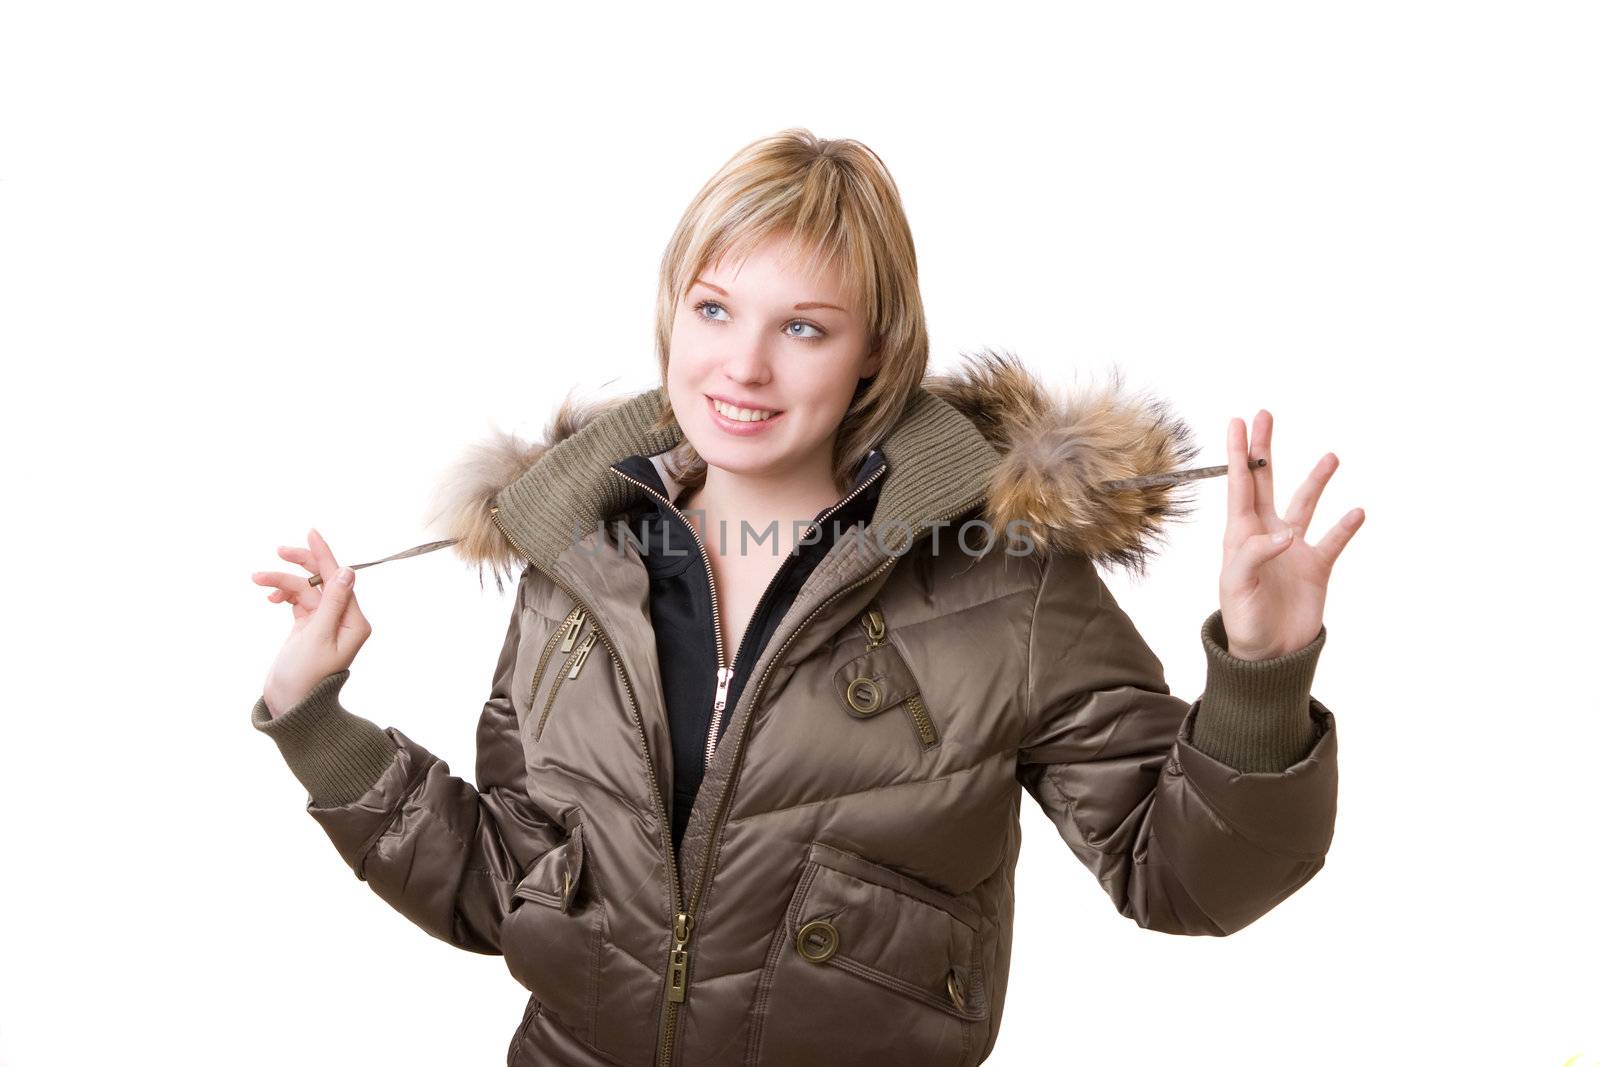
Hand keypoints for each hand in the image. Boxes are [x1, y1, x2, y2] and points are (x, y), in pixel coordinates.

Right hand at [251, 528, 372, 716]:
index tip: (311, 533)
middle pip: (323, 580)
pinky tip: (271, 596)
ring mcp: (324, 623)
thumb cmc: (305, 679)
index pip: (340, 580)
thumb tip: (347, 571)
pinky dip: (284, 595)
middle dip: (301, 565)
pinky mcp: (307, 628)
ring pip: (305, 590)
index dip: (324, 556)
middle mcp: (343, 620)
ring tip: (258, 579)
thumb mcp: (317, 637)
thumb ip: (332, 603)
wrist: (290, 707)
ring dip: (283, 582)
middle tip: (279, 550)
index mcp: (354, 622)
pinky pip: (297, 601)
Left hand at [1219, 411, 1364, 660]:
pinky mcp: (1316, 567)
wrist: (1268, 656)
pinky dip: (1346, 526)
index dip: (1239, 454)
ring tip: (1330, 456)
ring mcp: (1293, 549)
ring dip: (1316, 480)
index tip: (1238, 422)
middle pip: (1265, 482)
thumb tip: (1286, 533)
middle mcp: (1265, 535)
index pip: (1239, 485)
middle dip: (1265, 450)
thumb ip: (1254, 556)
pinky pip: (1334, 540)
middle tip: (1265, 416)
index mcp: (1240, 536)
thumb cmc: (1243, 621)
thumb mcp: (1237, 588)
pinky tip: (1356, 511)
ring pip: (1305, 504)